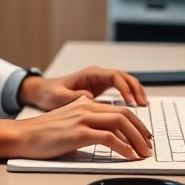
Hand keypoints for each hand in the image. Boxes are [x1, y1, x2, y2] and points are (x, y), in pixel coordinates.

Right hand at [0, 96, 152, 165]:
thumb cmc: (42, 134)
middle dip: (141, 131)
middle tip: (149, 146)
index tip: (144, 136)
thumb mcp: (68, 122)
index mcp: (85, 103)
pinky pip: (109, 138)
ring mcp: (83, 118)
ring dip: (136, 139)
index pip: (119, 110)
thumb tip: (105, 136)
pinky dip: (123, 147)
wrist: (22, 135)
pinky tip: (129, 156)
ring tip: (143, 153)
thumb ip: (86, 123)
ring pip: (120, 123)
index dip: (136, 123)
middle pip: (124, 114)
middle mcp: (86, 107)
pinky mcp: (78, 133)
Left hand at [18, 66, 148, 110]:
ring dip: (135, 93)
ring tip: (143, 107)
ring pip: (125, 84)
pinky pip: (119, 91)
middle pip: (125, 78)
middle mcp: (98, 76)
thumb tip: (90, 98)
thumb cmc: (49, 93)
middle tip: (143, 105)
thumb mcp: (60, 97)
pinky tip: (134, 109)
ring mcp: (100, 82)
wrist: (41, 93)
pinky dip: (128, 98)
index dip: (125, 88)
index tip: (130, 102)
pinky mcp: (100, 91)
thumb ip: (75, 97)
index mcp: (90, 74)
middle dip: (136, 90)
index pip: (115, 76)